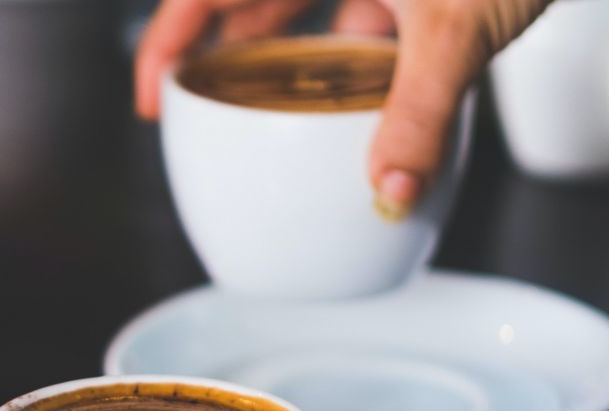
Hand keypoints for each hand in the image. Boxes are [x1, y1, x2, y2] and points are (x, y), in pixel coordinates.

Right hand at [134, 0, 549, 217]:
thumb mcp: (455, 29)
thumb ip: (416, 114)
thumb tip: (386, 193)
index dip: (166, 42)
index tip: (153, 96)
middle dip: (221, 53)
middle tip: (204, 110)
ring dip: (287, 52)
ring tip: (277, 110)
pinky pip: (354, 2)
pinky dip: (351, 41)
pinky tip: (364, 81)